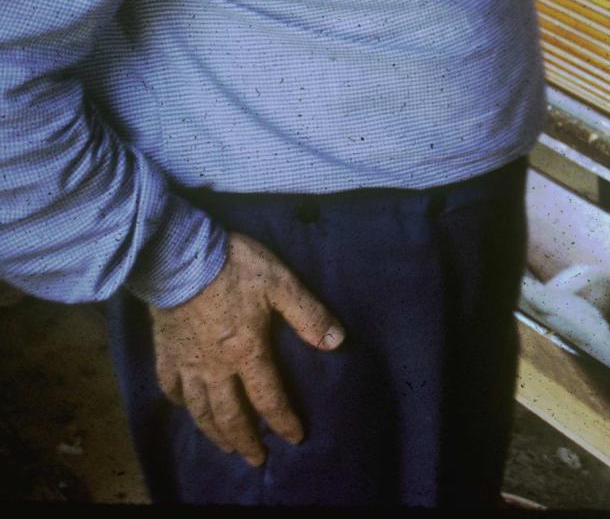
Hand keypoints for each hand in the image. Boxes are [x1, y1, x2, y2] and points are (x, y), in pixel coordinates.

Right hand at [149, 232, 344, 466]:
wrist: (179, 257)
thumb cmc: (234, 268)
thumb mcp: (281, 284)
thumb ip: (309, 315)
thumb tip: (337, 342)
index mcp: (246, 352)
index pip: (268, 398)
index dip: (283, 421)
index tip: (295, 438)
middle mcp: (215, 367)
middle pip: (230, 414)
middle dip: (245, 440)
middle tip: (256, 459)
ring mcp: (186, 362)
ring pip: (199, 409)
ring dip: (213, 432)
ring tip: (224, 446)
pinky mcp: (164, 352)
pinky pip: (170, 387)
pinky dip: (179, 403)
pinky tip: (185, 408)